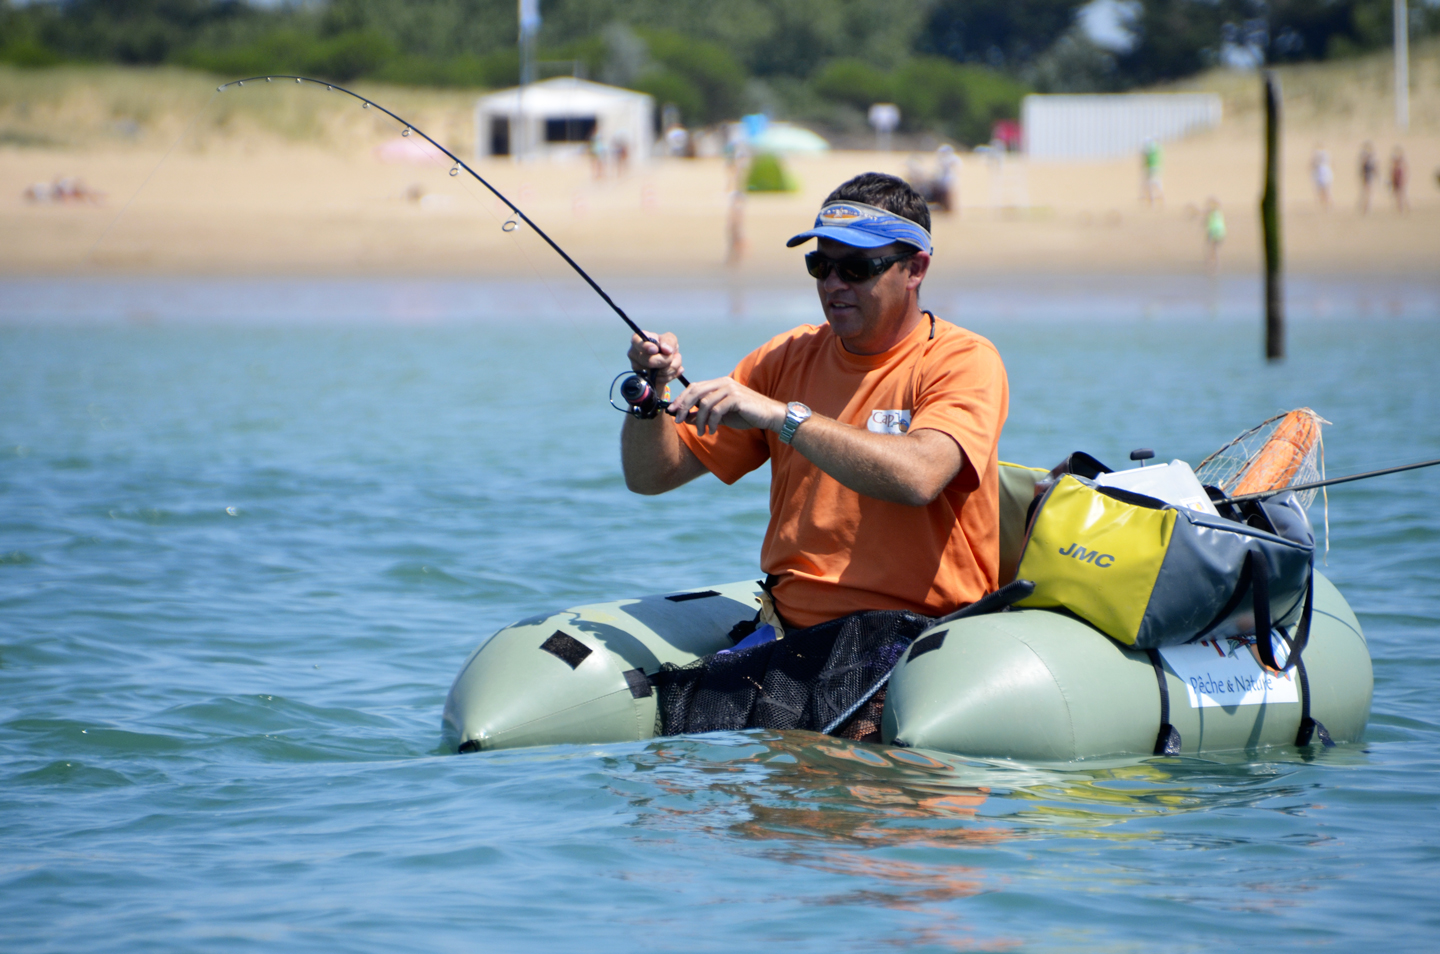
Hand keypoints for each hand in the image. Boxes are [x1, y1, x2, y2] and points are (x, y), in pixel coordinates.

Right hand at [627, 331, 683, 391]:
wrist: (666, 362)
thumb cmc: (665, 347)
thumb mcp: (670, 339)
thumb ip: (669, 341)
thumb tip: (667, 350)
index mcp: (638, 341)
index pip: (636, 342)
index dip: (645, 346)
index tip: (655, 349)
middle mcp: (634, 355)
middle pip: (649, 361)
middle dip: (666, 359)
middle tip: (671, 355)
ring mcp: (638, 369)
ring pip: (657, 373)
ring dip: (672, 367)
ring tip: (674, 361)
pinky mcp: (645, 381)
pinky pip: (661, 381)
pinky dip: (671, 375)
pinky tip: (671, 370)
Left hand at [668, 376, 786, 435]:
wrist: (769, 415)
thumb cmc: (745, 414)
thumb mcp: (721, 416)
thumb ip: (703, 414)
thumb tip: (684, 418)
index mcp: (718, 383)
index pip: (694, 387)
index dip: (681, 399)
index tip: (671, 411)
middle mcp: (723, 382)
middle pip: (695, 391)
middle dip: (684, 406)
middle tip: (678, 421)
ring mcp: (730, 389)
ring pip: (705, 403)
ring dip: (699, 420)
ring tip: (701, 432)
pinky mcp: (736, 398)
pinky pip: (716, 410)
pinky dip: (712, 422)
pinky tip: (714, 431)